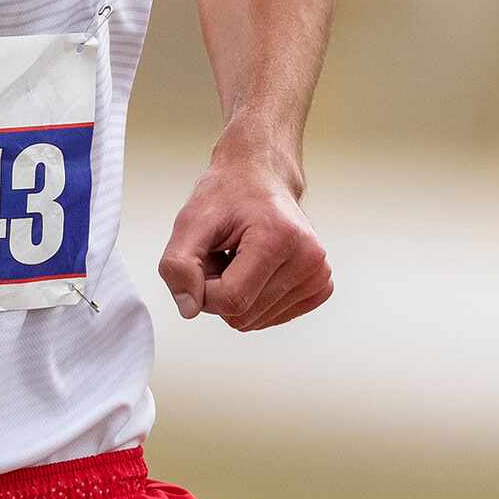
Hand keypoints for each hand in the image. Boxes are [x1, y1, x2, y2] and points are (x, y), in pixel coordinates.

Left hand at [157, 156, 330, 330]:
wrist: (260, 177)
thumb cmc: (228, 195)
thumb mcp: (190, 221)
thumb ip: (179, 265)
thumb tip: (189, 308)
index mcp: (280, 238)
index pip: (231, 300)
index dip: (202, 290)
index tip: (203, 260)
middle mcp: (309, 259)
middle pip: (242, 315)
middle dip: (218, 291)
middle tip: (222, 253)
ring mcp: (319, 275)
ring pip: (255, 321)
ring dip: (235, 294)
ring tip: (239, 257)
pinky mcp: (320, 286)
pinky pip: (271, 318)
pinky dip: (254, 299)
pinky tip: (256, 268)